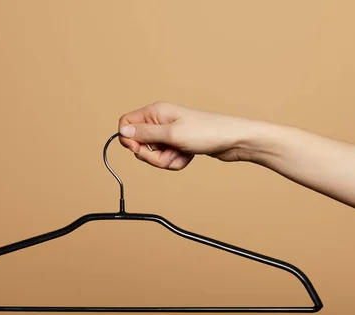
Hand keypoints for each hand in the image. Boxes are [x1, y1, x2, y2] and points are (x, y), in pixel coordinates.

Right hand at [118, 101, 253, 169]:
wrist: (232, 141)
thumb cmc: (206, 132)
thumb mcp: (171, 134)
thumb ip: (145, 134)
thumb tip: (122, 130)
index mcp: (155, 112)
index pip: (126, 123)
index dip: (128, 139)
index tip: (139, 148)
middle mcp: (159, 121)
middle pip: (139, 144)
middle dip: (152, 155)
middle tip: (169, 152)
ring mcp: (168, 134)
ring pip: (153, 155)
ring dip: (166, 160)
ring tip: (182, 153)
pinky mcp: (177, 144)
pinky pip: (166, 158)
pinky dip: (176, 161)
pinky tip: (188, 156)